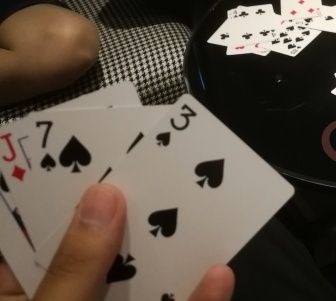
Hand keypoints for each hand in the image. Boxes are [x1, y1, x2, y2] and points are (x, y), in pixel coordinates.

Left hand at [0, 184, 234, 300]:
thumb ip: (75, 269)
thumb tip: (105, 197)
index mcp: (20, 290)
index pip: (39, 226)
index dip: (68, 184)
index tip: (102, 147)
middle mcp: (67, 296)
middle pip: (102, 246)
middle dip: (134, 207)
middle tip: (166, 164)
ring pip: (144, 281)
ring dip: (174, 250)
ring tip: (203, 205)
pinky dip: (199, 300)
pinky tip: (219, 277)